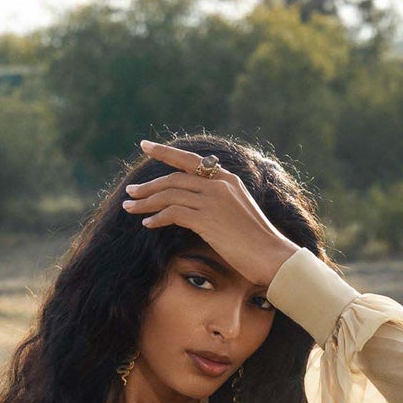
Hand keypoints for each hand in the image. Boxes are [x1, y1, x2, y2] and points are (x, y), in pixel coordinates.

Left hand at [121, 138, 297, 291]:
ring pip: (170, 194)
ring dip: (146, 201)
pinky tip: (147, 224)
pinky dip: (157, 217)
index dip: (165, 152)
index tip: (145, 146)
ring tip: (130, 207)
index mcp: (227, 179)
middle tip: (131, 192)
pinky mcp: (207, 218)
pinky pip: (173, 213)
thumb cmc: (257, 243)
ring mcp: (213, 200)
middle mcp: (219, 184)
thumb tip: (195, 210)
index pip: (190, 160)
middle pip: (174, 177)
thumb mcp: (238, 214)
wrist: (272, 256)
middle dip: (148, 185)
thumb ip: (219, 204)